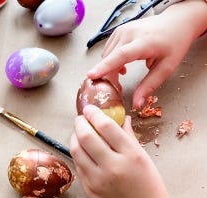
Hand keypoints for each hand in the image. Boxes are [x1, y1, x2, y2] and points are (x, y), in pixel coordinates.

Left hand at [70, 105, 206, 197]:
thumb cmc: (150, 188)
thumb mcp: (144, 159)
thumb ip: (129, 137)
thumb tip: (120, 117)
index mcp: (131, 155)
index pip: (106, 127)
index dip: (94, 114)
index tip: (89, 108)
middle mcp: (112, 166)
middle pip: (86, 137)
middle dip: (79, 123)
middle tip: (80, 118)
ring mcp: (97, 180)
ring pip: (76, 151)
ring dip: (74, 137)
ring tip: (78, 133)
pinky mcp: (88, 190)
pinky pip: (78, 166)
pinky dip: (77, 154)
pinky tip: (81, 150)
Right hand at [87, 2, 205, 108]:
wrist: (176, 22)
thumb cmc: (173, 43)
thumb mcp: (167, 67)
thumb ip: (149, 86)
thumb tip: (136, 103)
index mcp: (144, 42)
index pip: (120, 55)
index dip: (105, 66)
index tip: (91, 76)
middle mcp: (130, 33)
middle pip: (110, 59)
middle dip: (108, 76)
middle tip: (116, 89)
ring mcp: (122, 31)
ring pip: (106, 56)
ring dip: (109, 69)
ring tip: (121, 77)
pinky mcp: (118, 31)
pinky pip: (108, 50)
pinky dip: (111, 61)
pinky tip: (121, 66)